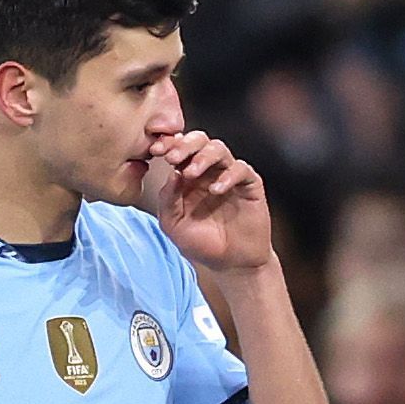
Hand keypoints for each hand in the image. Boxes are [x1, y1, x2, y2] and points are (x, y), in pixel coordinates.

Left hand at [150, 131, 273, 272]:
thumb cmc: (200, 243)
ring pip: (219, 148)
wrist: (230, 263)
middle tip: (172, 157)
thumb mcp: (174, 224)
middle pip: (199, 140)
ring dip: (203, 156)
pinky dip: (228, 175)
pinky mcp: (250, 184)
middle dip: (185, 144)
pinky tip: (216, 190)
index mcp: (186, 176)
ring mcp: (229, 176)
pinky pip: (241, 169)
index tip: (155, 151)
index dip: (167, 145)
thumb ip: (168, 199)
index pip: (178, 149)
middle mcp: (208, 171)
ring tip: (191, 173)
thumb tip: (171, 172)